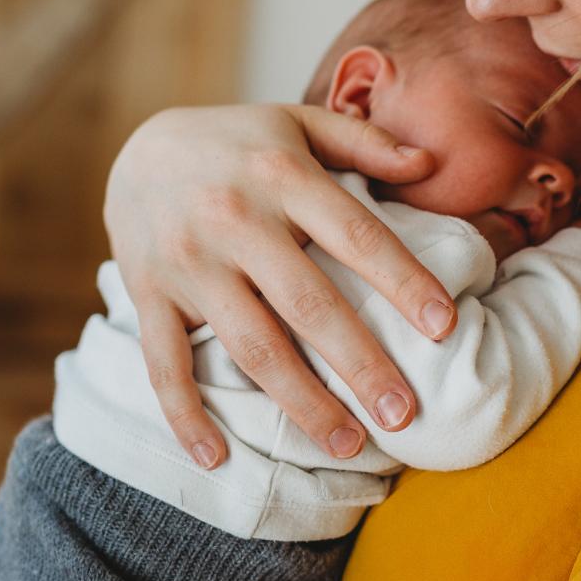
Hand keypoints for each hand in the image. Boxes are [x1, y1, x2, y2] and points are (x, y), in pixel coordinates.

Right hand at [105, 104, 460, 468]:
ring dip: (300, 402)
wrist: (134, 145)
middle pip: (307, 303)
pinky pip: (164, 363)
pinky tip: (216, 458)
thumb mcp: (298, 123)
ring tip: (347, 443)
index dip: (402, 281)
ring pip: (250, 344)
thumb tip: (430, 162)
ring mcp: (188, 260)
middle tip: (403, 414)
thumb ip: (365, 141)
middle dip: (359, 363)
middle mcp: (235, 218)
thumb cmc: (239, 143)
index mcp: (282, 175)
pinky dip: (185, 415)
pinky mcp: (148, 293)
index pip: (356, 234)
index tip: (446, 327)